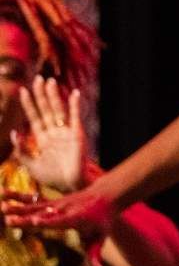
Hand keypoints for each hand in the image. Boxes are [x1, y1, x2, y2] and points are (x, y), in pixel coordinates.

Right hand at [2, 185, 115, 237]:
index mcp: (76, 218)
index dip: (47, 222)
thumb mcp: (101, 237)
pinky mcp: (51, 202)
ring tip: (1, 209)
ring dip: (18, 208)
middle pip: (42, 214)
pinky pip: (33, 201)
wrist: (105, 195)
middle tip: (8, 219)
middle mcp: (64, 209)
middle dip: (26, 218)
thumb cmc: (103, 220)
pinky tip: (4, 196)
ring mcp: (57, 204)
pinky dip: (19, 199)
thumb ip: (95, 255)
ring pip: (35, 206)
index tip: (34, 222)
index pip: (59, 221)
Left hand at [14, 77, 85, 192]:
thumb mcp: (30, 165)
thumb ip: (21, 150)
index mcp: (43, 139)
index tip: (22, 90)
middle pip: (45, 109)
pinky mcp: (77, 134)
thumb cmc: (52, 178)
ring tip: (49, 81)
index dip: (28, 104)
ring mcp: (66, 132)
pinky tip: (73, 93)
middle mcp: (54, 132)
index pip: (34, 117)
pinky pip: (75, 117)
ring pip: (57, 110)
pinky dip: (74, 105)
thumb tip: (14, 133)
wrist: (70, 186)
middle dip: (40, 95)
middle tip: (37, 78)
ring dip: (53, 96)